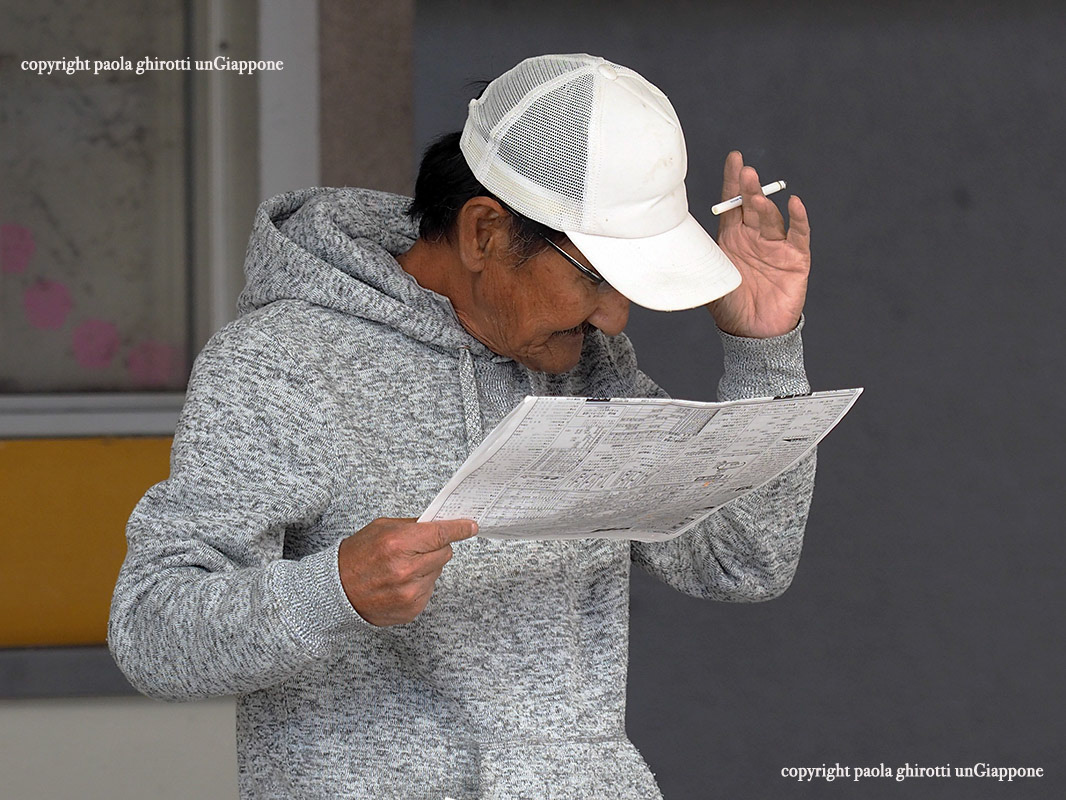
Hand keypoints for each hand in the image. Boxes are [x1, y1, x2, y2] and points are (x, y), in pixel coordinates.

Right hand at [338, 517, 477, 625]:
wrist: (335, 590)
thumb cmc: (356, 556)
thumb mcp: (381, 528)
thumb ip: (413, 525)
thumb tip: (440, 523)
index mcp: (398, 544)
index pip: (441, 533)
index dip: (459, 528)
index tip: (471, 526)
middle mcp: (407, 570)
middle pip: (445, 552)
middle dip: (436, 547)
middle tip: (417, 548)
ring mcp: (410, 593)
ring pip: (438, 571)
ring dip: (426, 567)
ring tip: (401, 568)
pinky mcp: (412, 609)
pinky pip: (430, 589)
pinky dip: (420, 584)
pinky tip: (400, 583)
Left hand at [709, 151, 810, 337]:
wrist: (753, 334)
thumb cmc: (730, 308)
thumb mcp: (708, 282)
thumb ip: (697, 264)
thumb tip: (668, 252)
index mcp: (732, 238)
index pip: (732, 204)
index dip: (733, 181)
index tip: (735, 158)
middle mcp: (754, 237)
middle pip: (752, 206)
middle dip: (749, 188)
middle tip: (746, 172)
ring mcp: (776, 246)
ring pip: (771, 218)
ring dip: (765, 205)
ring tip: (756, 194)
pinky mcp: (796, 258)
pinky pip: (798, 234)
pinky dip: (798, 219)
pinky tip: (794, 204)